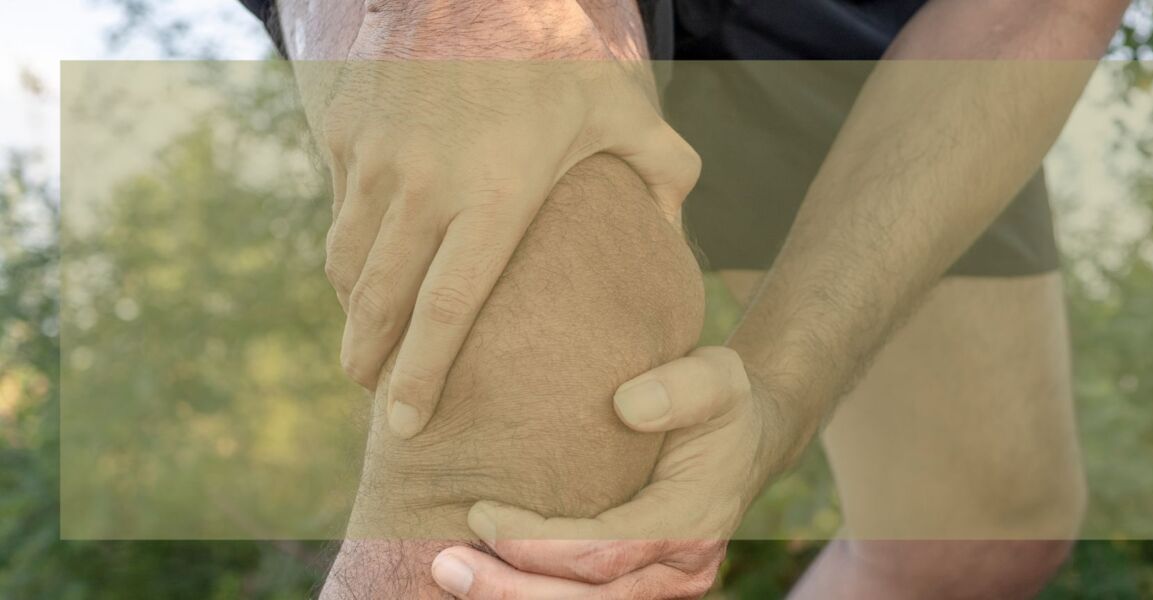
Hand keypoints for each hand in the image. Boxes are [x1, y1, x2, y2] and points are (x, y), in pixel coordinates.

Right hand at [310, 0, 699, 437]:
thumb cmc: (551, 44)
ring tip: (367, 346)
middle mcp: (423, 185)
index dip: (423, 374)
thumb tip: (677, 221)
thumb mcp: (616, 102)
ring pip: (349, 259)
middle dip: (372, 360)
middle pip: (382, 300)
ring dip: (355, 310)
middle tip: (376, 399)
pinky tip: (368, 268)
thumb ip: (660, 166)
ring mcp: (373, 158)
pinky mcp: (343, 132)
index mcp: (494, 193)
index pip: (448, 309)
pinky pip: (339, 208)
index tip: (408, 421)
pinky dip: (349, 247)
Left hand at [436, 347, 792, 597]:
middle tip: (442, 564)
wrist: (747, 440)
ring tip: (448, 577)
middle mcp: (681, 571)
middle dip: (509, 589)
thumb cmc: (719, 403)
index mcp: (692, 523)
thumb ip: (682, 387)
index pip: (604, 552)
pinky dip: (533, 596)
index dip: (536, 544)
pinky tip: (484, 582)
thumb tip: (627, 406)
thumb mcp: (718, 376)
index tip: (480, 512)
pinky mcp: (642, 591)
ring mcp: (663, 589)